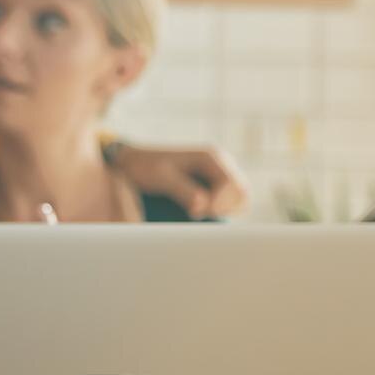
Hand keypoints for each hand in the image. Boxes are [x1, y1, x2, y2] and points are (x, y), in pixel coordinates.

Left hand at [110, 142, 247, 218]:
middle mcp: (220, 164)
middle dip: (225, 209)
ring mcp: (218, 174)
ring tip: (198, 216)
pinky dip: (220, 211)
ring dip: (225, 211)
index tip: (196, 214)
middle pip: (242, 193)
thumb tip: (202, 208)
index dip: (219, 204)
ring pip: (239, 198)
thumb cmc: (144, 167)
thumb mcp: (161, 178)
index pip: (232, 186)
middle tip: (197, 216)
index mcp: (210, 158)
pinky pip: (228, 202)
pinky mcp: (213, 185)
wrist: (133, 161)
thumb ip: (183, 191)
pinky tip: (200, 215)